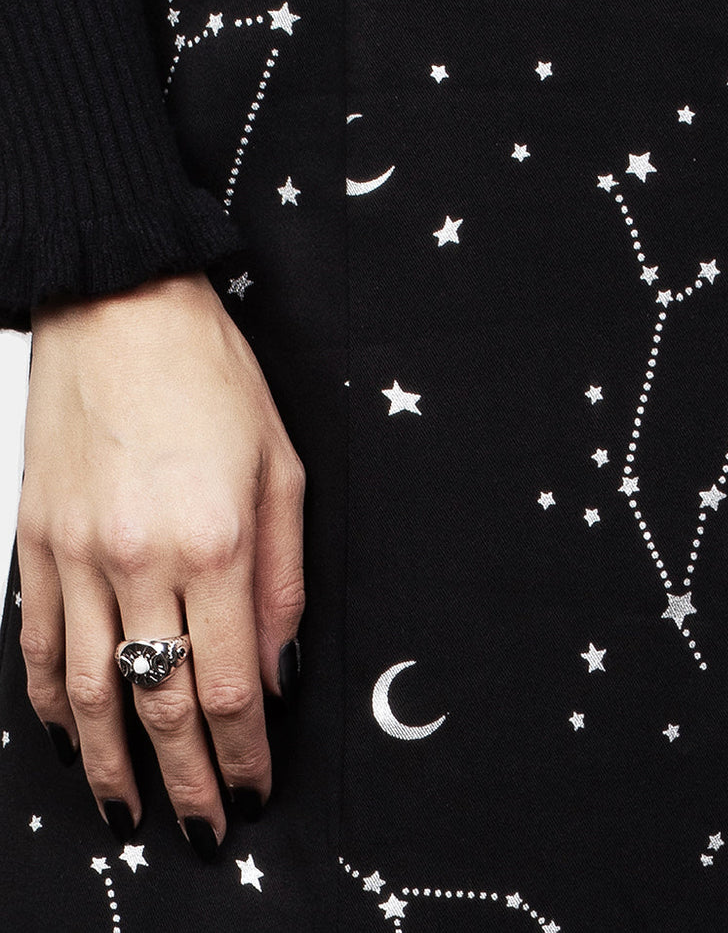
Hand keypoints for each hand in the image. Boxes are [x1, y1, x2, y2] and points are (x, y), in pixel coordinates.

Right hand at [17, 270, 305, 857]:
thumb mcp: (281, 466)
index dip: (244, 750)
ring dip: (111, 762)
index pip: (233, 683)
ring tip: (130, 809)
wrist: (119, 309)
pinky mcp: (34, 542)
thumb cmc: (210, 375)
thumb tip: (281, 664)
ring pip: (92, 691)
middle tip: (200, 827)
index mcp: (216, 541)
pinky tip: (70, 733)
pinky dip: (52, 701)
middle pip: (163, 702)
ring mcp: (76, 555)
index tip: (254, 786)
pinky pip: (39, 643)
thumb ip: (283, 576)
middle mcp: (141, 559)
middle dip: (187, 777)